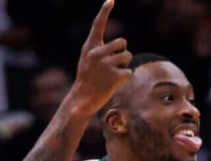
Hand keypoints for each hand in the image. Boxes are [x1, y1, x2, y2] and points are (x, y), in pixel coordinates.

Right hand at [67, 1, 131, 118]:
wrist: (81, 100)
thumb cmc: (87, 79)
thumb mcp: (87, 60)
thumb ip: (100, 49)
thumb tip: (120, 44)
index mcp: (90, 47)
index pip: (98, 25)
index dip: (104, 11)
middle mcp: (97, 52)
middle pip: (122, 42)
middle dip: (122, 52)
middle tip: (113, 65)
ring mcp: (105, 64)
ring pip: (128, 56)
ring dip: (124, 65)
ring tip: (112, 75)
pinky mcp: (114, 77)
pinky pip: (129, 72)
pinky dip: (125, 78)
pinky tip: (115, 84)